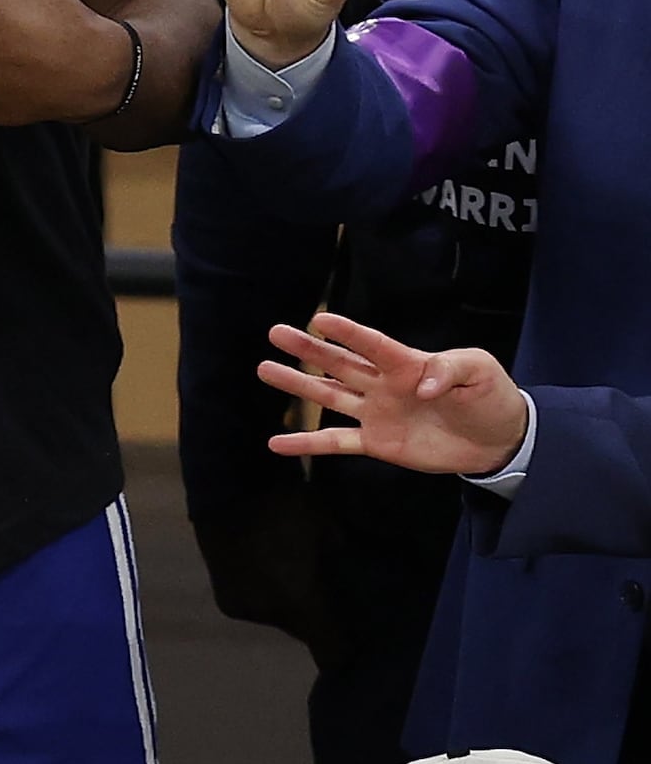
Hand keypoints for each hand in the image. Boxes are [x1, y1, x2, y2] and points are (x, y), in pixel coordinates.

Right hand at [260, 310, 529, 481]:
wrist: (498, 440)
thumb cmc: (491, 397)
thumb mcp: (480, 371)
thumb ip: (449, 370)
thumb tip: (420, 387)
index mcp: (409, 364)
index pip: (373, 344)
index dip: (348, 333)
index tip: (319, 319)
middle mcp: (384, 385)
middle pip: (339, 363)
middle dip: (308, 349)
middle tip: (277, 333)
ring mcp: (376, 413)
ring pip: (328, 396)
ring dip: (297, 385)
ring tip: (265, 368)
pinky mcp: (376, 443)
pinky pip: (334, 442)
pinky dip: (305, 443)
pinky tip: (276, 444)